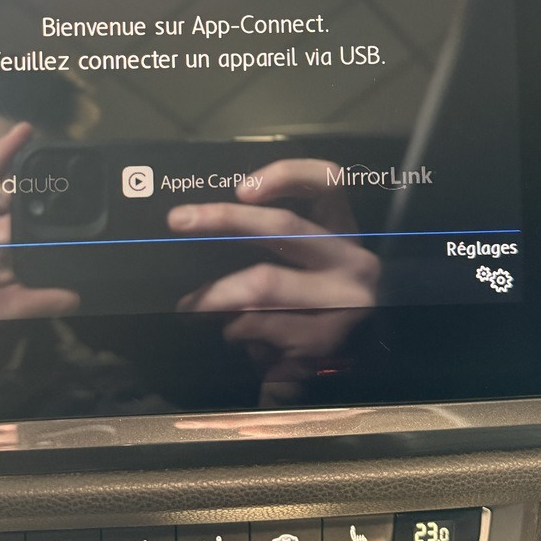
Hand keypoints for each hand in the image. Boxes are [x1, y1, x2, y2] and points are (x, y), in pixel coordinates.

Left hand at [168, 159, 378, 403]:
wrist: (362, 365)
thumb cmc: (316, 306)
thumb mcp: (309, 267)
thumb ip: (273, 243)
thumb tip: (207, 222)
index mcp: (344, 233)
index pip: (329, 183)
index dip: (287, 175)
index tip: (242, 188)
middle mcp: (352, 262)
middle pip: (283, 227)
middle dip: (224, 218)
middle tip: (178, 220)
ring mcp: (344, 302)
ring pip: (262, 283)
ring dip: (213, 296)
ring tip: (189, 308)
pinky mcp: (326, 342)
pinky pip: (260, 326)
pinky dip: (235, 330)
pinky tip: (233, 337)